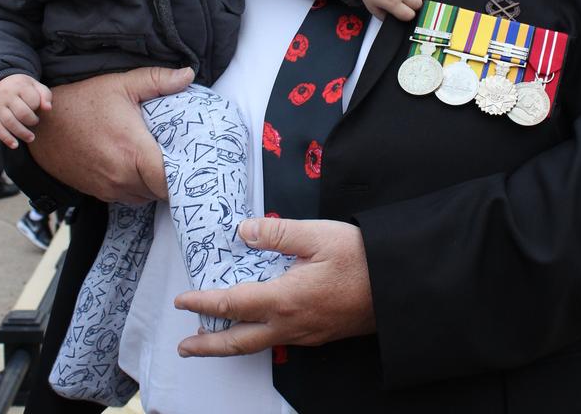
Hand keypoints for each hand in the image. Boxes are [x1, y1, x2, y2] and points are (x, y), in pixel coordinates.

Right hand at [0, 73, 52, 148]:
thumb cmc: (21, 87)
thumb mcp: (34, 85)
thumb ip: (45, 95)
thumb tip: (48, 109)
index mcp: (20, 85)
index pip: (33, 100)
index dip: (38, 107)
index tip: (37, 108)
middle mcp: (6, 94)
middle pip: (22, 113)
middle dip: (32, 121)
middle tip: (35, 122)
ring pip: (9, 122)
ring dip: (22, 133)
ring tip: (31, 138)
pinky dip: (6, 138)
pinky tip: (15, 145)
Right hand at [29, 65, 193, 203]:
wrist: (43, 124)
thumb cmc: (83, 101)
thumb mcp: (122, 84)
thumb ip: (158, 80)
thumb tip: (188, 74)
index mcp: (132, 151)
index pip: (169, 182)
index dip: (183, 175)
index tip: (191, 162)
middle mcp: (121, 176)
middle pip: (160, 192)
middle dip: (171, 178)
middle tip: (178, 157)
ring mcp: (108, 188)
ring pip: (144, 197)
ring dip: (152, 184)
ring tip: (157, 162)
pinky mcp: (96, 192)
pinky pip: (126, 198)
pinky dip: (135, 187)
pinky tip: (136, 167)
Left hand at [175, 217, 374, 356]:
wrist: (398, 286)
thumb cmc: (360, 258)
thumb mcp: (317, 235)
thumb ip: (277, 233)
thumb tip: (243, 232)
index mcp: (284, 298)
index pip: (231, 304)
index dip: (203, 302)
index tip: (182, 300)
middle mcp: (290, 324)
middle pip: (239, 341)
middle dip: (207, 345)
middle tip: (185, 347)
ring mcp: (305, 333)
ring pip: (259, 344)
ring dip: (231, 344)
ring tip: (212, 340)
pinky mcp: (319, 334)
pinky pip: (279, 340)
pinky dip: (257, 338)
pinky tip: (257, 327)